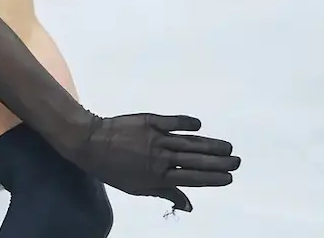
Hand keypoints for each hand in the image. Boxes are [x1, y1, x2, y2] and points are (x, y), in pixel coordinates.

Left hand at [72, 114, 239, 211]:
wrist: (89, 143)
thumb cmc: (112, 169)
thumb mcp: (137, 188)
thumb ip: (165, 194)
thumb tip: (189, 206)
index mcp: (159, 177)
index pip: (192, 178)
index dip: (212, 178)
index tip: (229, 177)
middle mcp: (161, 157)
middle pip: (196, 160)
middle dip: (219, 162)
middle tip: (237, 161)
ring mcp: (155, 138)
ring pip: (188, 143)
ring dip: (210, 145)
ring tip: (227, 147)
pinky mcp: (148, 121)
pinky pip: (171, 122)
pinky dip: (186, 122)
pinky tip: (199, 125)